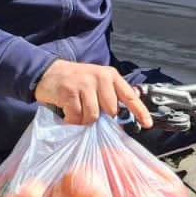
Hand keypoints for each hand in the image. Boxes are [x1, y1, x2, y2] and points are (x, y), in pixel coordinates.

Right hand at [34, 59, 150, 127]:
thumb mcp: (96, 81)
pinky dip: (71, 119)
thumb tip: (125, 113)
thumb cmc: (75, 81)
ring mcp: (85, 84)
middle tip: (87, 109)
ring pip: (93, 116)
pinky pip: (77, 117)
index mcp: (110, 75)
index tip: (148, 124)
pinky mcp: (70, 92)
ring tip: (76, 109)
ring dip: (84, 119)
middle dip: (100, 116)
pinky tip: (66, 110)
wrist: (47, 72)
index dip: (140, 112)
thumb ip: (110, 94)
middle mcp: (100, 77)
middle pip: (111, 111)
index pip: (129, 95)